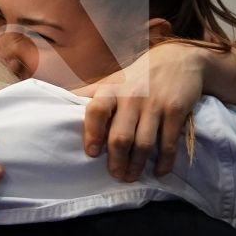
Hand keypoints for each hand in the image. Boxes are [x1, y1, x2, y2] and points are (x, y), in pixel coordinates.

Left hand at [76, 43, 206, 180]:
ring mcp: (155, 104)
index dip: (91, 133)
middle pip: (120, 136)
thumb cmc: (138, 75)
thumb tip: (56, 105)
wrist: (179, 59)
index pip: (96, 111)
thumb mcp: (112, 80)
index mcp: (111, 90)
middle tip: (116, 175)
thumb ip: (88, 95)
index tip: (91, 153)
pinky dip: (164, 161)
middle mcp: (132, 97)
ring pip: (144, 143)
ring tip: (131, 177)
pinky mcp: (176, 111)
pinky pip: (168, 143)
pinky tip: (158, 171)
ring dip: (137, 165)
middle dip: (117, 161)